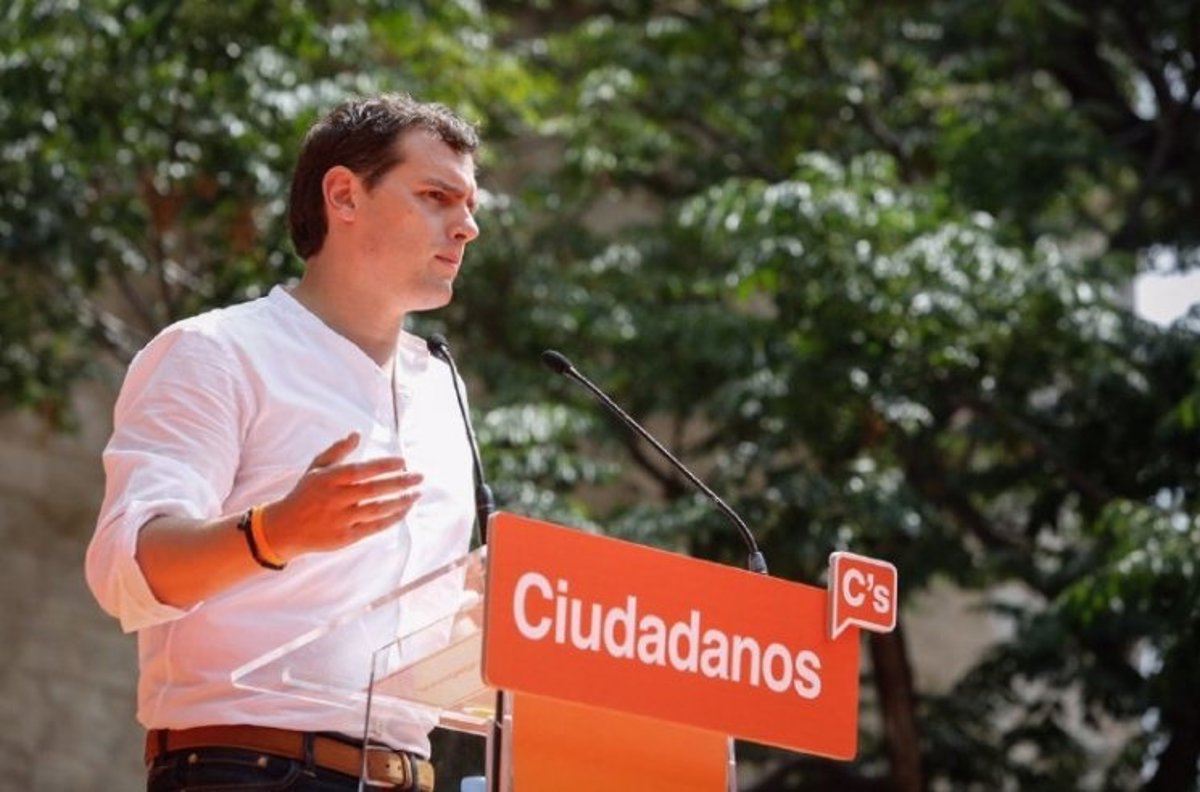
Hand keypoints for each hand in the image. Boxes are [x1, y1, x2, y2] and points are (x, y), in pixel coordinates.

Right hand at [260, 432, 422, 561]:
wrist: (285, 528)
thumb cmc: (305, 494)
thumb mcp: (316, 468)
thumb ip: (337, 451)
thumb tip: (357, 434)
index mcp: (329, 479)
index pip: (362, 470)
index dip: (384, 466)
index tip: (403, 462)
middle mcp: (335, 499)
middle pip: (374, 490)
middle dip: (400, 483)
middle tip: (420, 477)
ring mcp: (340, 519)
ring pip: (377, 510)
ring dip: (400, 502)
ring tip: (417, 494)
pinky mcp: (345, 537)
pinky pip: (374, 528)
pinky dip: (391, 519)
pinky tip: (404, 510)